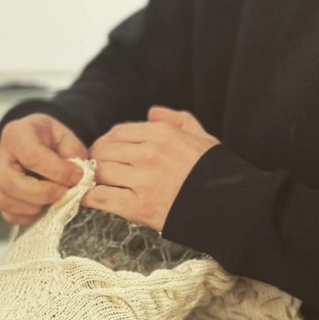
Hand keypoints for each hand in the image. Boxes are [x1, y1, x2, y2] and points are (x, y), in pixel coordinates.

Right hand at [0, 113, 86, 224]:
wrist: (37, 141)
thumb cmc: (50, 139)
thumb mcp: (66, 136)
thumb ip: (73, 153)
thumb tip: (78, 177)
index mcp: (17, 134)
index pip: (32, 157)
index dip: (57, 171)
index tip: (78, 177)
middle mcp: (1, 157)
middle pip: (11, 182)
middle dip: (42, 193)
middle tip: (64, 193)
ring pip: (5, 200)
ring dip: (34, 206)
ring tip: (54, 200)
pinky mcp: (0, 196)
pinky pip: (8, 214)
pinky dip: (27, 216)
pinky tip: (43, 208)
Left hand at [83, 106, 219, 231]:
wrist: (231, 207)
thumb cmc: (217, 173)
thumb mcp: (203, 137)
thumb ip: (178, 120)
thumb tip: (151, 112)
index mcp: (162, 134)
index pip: (118, 132)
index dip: (106, 143)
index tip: (104, 152)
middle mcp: (149, 153)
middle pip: (103, 150)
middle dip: (95, 160)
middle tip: (95, 170)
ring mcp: (143, 180)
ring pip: (100, 171)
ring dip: (93, 179)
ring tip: (93, 185)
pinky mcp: (138, 207)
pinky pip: (100, 197)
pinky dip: (88, 198)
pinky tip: (87, 199)